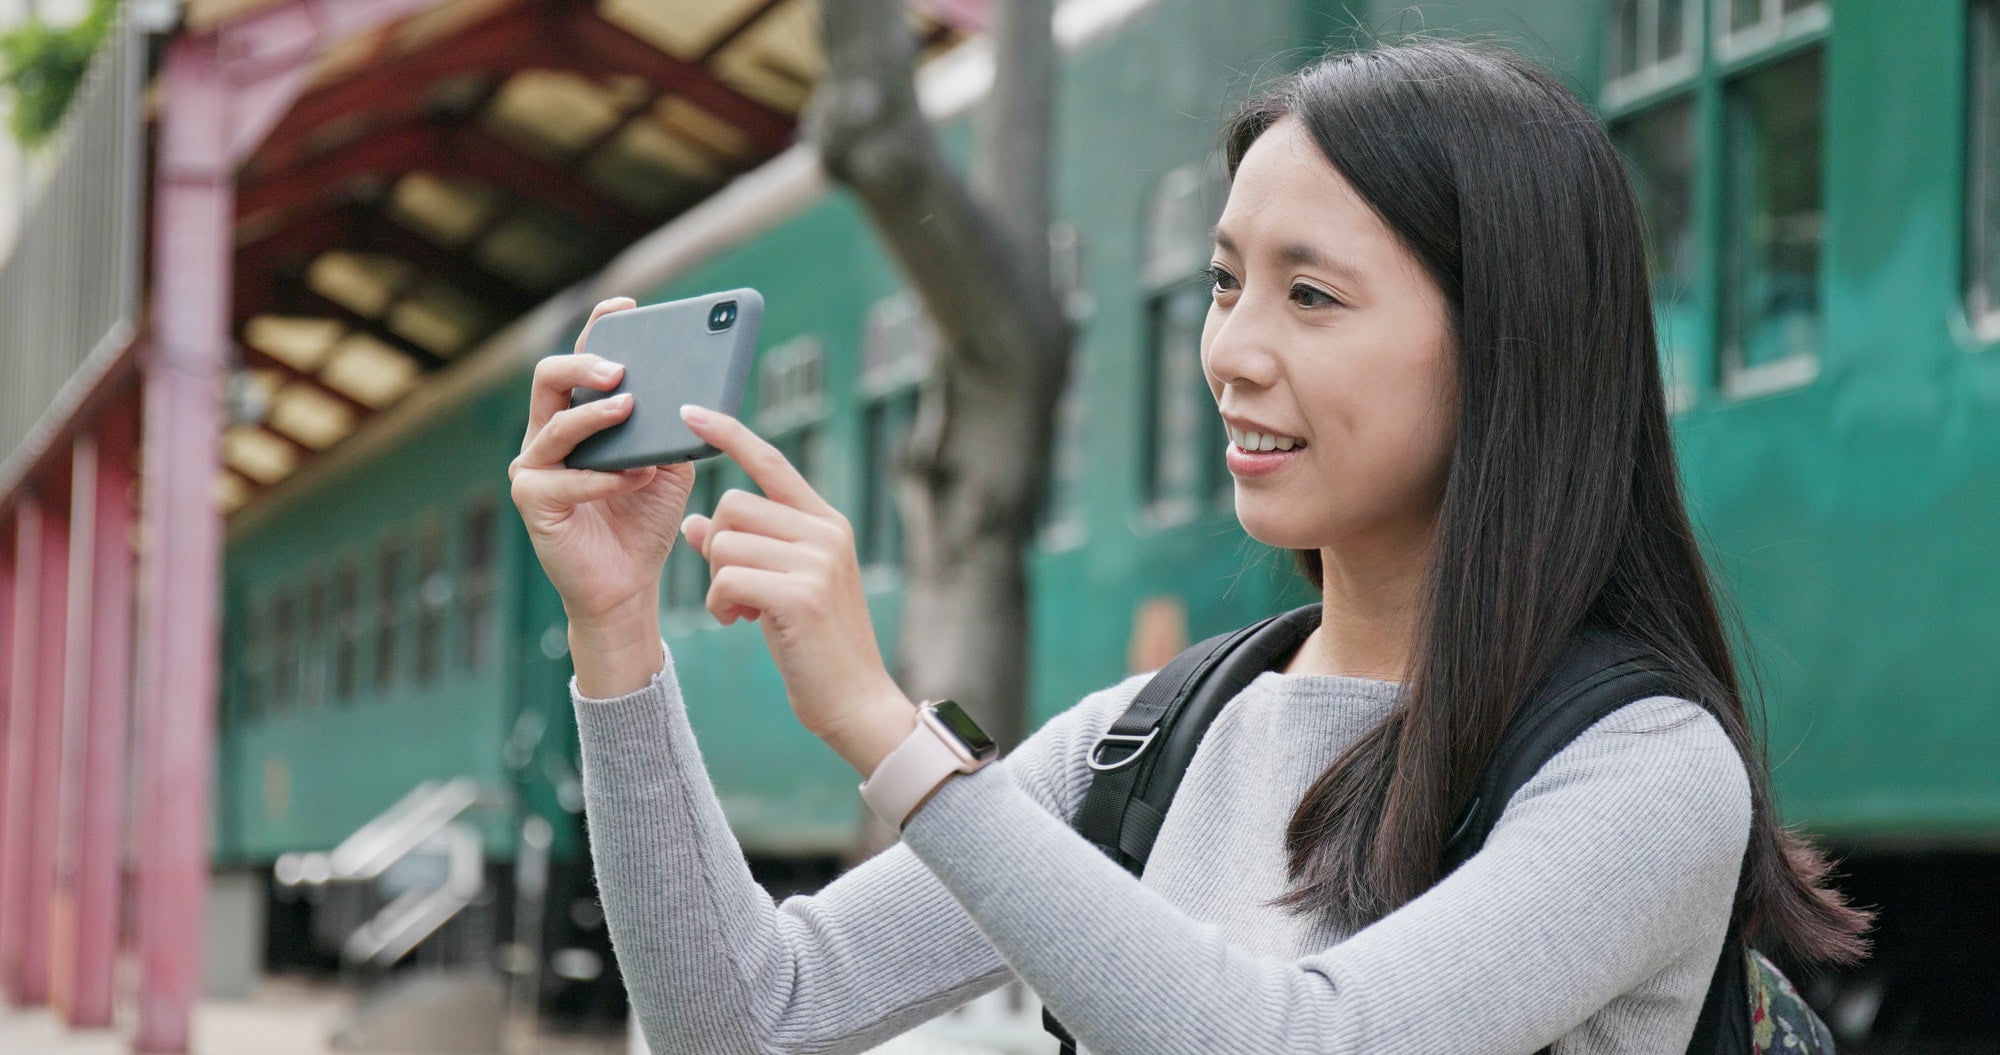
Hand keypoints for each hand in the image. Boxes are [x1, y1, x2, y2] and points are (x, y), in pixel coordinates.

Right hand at [509, 297, 694, 630]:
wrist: (628, 584)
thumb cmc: (645, 520)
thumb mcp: (669, 465)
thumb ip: (672, 429)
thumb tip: (693, 393)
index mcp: (578, 417)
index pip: (580, 360)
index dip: (598, 327)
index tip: (626, 304)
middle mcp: (547, 435)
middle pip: (549, 379)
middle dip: (583, 365)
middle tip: (620, 368)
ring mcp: (535, 468)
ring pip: (553, 425)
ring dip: (593, 416)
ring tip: (628, 407)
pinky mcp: (534, 504)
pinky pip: (564, 480)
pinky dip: (602, 477)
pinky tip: (634, 476)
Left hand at [675, 404, 911, 743]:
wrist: (855, 701)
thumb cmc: (815, 647)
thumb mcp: (780, 588)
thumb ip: (744, 550)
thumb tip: (693, 523)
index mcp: (826, 523)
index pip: (772, 462)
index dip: (730, 433)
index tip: (690, 411)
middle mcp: (826, 532)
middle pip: (733, 505)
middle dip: (716, 548)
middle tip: (732, 592)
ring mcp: (816, 561)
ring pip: (724, 541)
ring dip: (716, 582)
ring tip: (740, 613)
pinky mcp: (800, 593)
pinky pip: (726, 576)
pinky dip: (719, 603)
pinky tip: (739, 624)